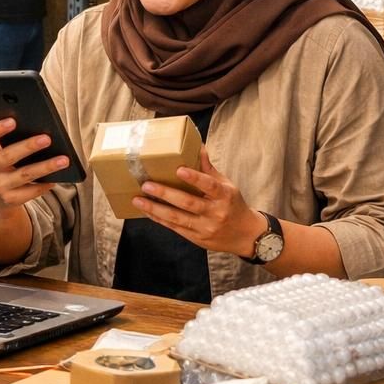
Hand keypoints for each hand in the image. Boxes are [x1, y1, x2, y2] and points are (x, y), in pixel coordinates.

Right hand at [0, 108, 68, 215]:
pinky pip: (31, 192)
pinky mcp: (10, 199)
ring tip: (63, 159)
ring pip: (24, 175)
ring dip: (45, 167)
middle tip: (47, 138)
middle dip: (28, 147)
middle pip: (7, 156)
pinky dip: (44, 185)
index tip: (13, 120)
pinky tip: (57, 178)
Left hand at [132, 146, 266, 256]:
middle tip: (146, 184)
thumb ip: (209, 169)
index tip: (179, 170)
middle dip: (165, 194)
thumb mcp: (226, 185)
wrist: (245, 236)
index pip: (210, 185)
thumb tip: (197, 146)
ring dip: (155, 208)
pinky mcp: (197, 238)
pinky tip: (146, 210)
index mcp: (225, 196)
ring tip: (138, 199)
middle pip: (188, 203)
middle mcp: (215, 212)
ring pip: (177, 218)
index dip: (195, 178)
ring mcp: (205, 227)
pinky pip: (174, 228)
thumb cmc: (233, 204)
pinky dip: (159, 219)